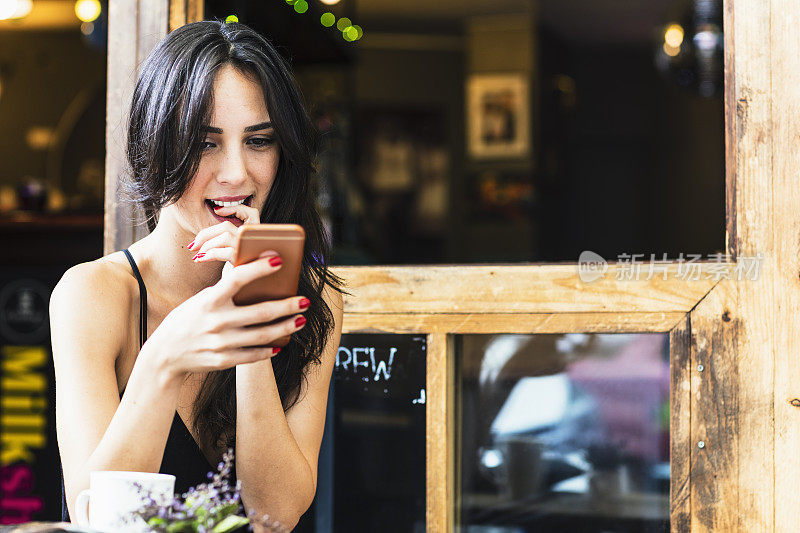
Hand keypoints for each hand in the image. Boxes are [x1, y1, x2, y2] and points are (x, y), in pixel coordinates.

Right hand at [142, 252, 310, 379]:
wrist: (164, 354)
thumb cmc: (188, 319)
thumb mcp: (201, 300)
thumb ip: (225, 292)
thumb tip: (256, 278)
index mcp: (209, 300)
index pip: (237, 278)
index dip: (259, 268)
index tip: (279, 260)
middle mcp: (216, 321)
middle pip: (260, 312)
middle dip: (287, 306)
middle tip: (305, 300)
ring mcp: (221, 342)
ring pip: (263, 335)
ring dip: (285, 327)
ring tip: (300, 320)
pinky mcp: (223, 360)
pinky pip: (253, 355)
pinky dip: (270, 349)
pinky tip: (282, 342)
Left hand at [188, 200, 261, 273]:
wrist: (252, 294)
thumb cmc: (244, 276)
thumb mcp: (240, 258)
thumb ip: (231, 243)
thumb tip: (206, 237)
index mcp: (257, 236)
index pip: (250, 212)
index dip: (234, 209)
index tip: (218, 212)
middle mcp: (256, 240)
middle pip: (227, 226)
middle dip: (206, 234)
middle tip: (193, 245)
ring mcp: (252, 248)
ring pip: (225, 235)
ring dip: (207, 244)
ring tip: (198, 253)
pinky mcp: (244, 260)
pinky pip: (223, 251)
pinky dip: (209, 254)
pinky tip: (200, 259)